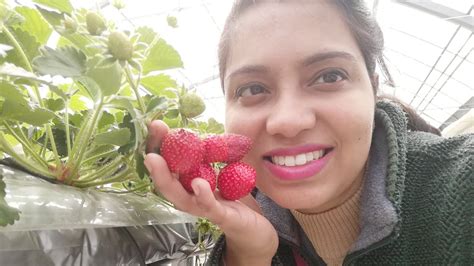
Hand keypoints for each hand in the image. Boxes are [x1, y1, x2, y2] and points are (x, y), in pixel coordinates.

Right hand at [144, 120, 277, 264]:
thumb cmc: (236, 200)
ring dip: (166, 178)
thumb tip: (209, 132)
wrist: (255, 229)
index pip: (170, 164)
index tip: (156, 125)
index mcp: (190, 185)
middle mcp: (191, 198)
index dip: (161, 145)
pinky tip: (198, 183)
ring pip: (180, 197)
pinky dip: (203, 196)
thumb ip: (215, 157)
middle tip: (152, 135)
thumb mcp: (224, 173)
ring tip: (156, 160)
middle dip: (156, 156)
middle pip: (167, 180)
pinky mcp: (222, 217)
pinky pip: (209, 207)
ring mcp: (204, 209)